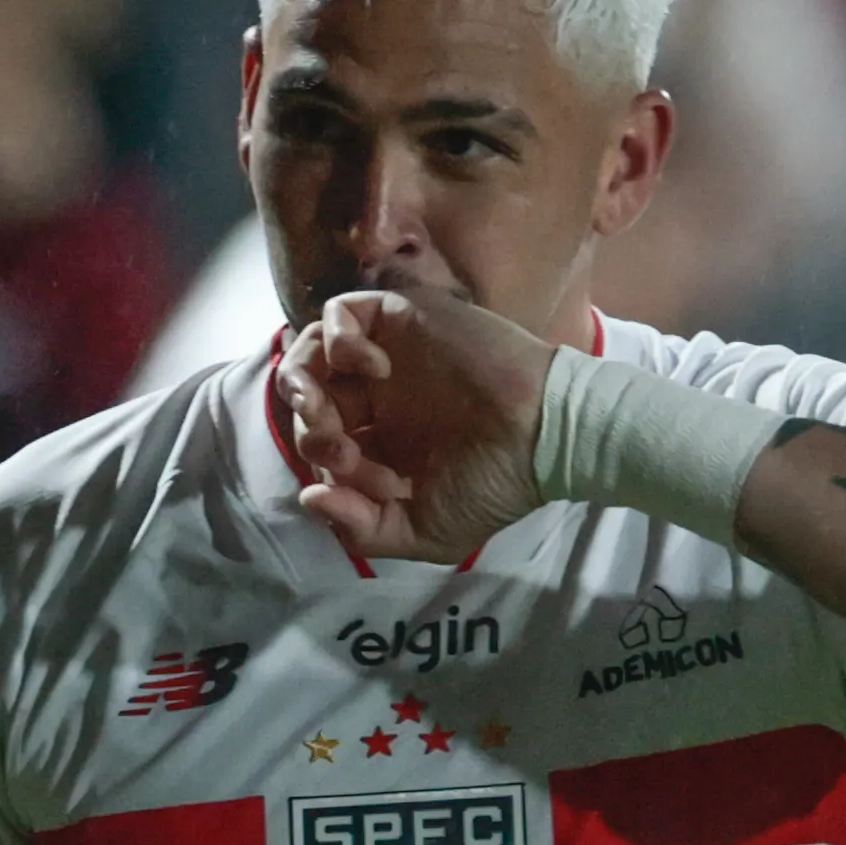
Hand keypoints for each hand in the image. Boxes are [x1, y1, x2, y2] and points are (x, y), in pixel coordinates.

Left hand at [277, 288, 554, 565]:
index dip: (324, 469)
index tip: (365, 484)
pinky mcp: (401, 319)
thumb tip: (309, 499)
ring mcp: (387, 356)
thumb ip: (360, 529)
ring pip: (312, 351)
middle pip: (308, 400)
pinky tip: (371, 367)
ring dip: (303, 382)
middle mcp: (377, 398)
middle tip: (337, 449)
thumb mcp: (422, 532)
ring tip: (323, 407)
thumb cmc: (491, 486)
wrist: (542, 437)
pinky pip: (341, 311)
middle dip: (309, 431)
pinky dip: (337, 338)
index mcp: (380, 444)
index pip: (319, 446)